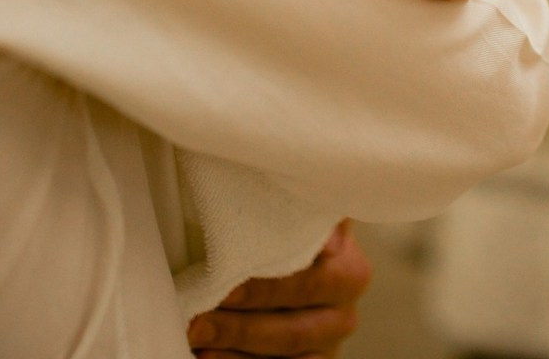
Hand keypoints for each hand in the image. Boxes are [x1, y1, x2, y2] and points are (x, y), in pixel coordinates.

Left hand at [187, 219, 372, 357]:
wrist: (293, 274)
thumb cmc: (288, 241)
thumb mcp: (301, 219)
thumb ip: (305, 211)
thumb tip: (306, 205)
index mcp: (350, 270)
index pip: (313, 282)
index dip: (269, 287)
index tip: (228, 284)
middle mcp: (345, 313)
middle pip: (294, 329)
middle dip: (241, 326)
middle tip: (199, 318)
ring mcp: (328, 346)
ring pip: (284, 356)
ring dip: (235, 349)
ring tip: (197, 336)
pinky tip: (210, 356)